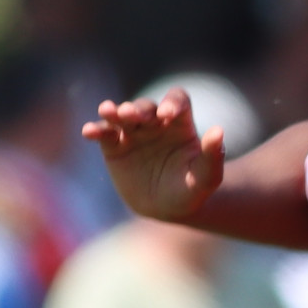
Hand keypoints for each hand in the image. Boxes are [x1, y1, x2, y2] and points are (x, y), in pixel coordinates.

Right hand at [85, 92, 226, 225]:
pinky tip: (89, 131)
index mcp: (180, 122)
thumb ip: (213, 156)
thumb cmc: (192, 189)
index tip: (168, 114)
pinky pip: (104, 134)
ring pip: (122, 115)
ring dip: (115, 111)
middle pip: (146, 106)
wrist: (168, 207)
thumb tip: (218, 131)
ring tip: (108, 110)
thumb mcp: (207, 177)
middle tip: (132, 115)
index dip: (172, 102)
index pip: (177, 100)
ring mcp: (133, 133)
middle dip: (139, 109)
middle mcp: (155, 122)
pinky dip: (96, 130)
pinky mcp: (114, 146)